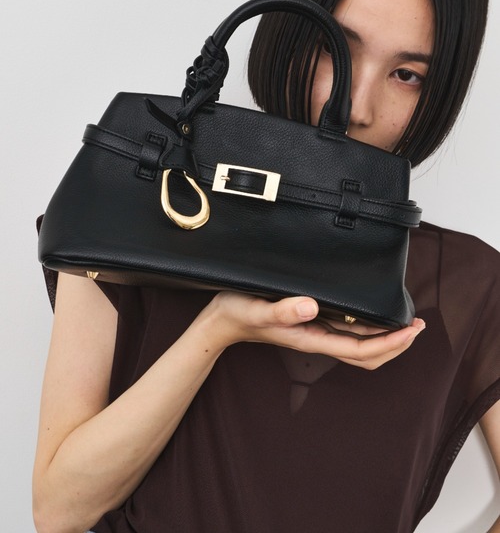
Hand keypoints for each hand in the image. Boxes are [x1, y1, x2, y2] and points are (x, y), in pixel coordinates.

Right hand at [194, 292, 425, 369]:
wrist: (223, 320)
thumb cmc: (238, 314)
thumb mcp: (257, 309)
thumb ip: (282, 311)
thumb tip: (311, 306)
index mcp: (312, 338)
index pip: (361, 349)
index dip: (390, 343)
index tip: (411, 329)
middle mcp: (318, 339)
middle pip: (367, 354)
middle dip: (396, 344)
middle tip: (418, 326)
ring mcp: (316, 333)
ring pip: (360, 347)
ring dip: (386, 339)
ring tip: (404, 323)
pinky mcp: (312, 323)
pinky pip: (348, 334)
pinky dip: (368, 330)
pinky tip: (373, 315)